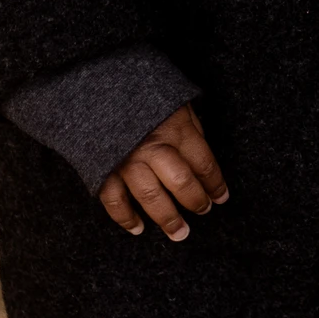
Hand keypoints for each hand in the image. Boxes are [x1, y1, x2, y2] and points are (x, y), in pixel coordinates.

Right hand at [98, 105, 227, 240]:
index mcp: (174, 128)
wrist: (97, 85)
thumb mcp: (175, 102)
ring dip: (167, 218)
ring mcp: (126, 160)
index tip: (222, 196)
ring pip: (150, 197)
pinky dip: (125, 218)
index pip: (203, 163)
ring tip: (179, 233)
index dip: (215, 183)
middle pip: (181, 183)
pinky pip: (114, 200)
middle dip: (195, 202)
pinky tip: (137, 228)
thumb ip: (190, 130)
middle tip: (203, 211)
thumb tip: (201, 160)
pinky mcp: (103, 168)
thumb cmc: (143, 94)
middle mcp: (152, 147)